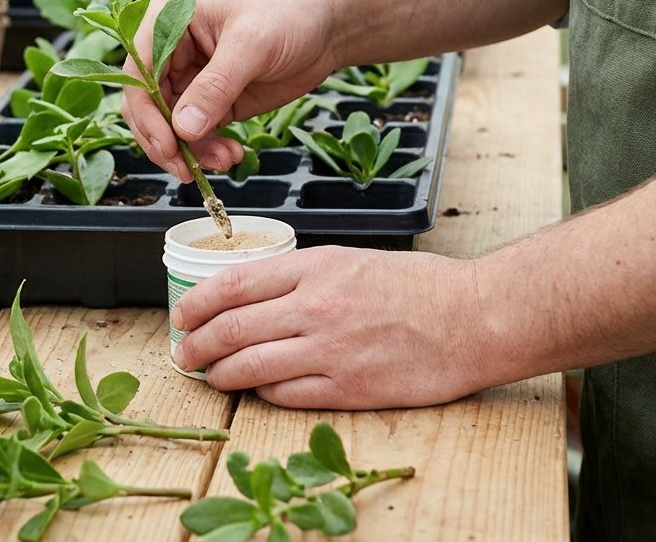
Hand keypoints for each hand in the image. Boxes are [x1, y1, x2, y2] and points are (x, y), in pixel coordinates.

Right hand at [121, 0, 339, 181]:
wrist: (326, 25)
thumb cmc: (288, 14)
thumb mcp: (250, 45)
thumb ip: (215, 86)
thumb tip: (183, 128)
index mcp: (166, 23)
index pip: (138, 75)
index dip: (146, 114)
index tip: (167, 145)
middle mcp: (170, 53)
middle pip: (147, 108)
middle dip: (165, 141)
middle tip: (187, 169)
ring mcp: (190, 81)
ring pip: (171, 127)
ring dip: (191, 151)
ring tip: (225, 160)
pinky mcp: (212, 103)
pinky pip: (196, 135)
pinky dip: (208, 151)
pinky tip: (232, 155)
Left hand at [170, 246, 490, 408]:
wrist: (473, 318)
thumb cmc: (420, 287)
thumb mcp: (352, 260)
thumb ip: (302, 276)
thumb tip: (252, 295)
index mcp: (315, 268)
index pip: (234, 284)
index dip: (197, 302)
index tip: (182, 315)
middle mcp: (316, 307)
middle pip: (231, 328)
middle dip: (197, 344)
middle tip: (185, 354)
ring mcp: (330, 350)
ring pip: (250, 366)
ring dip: (220, 374)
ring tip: (211, 376)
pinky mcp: (349, 388)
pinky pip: (286, 395)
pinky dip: (262, 394)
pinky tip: (257, 391)